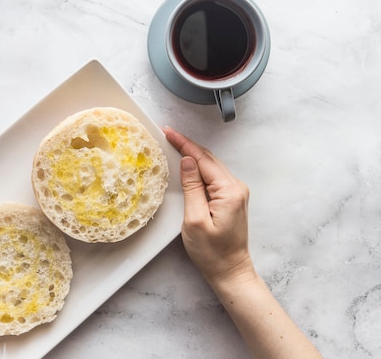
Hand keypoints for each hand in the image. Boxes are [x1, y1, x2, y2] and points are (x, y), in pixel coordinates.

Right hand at [164, 127, 322, 358]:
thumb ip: (192, 187)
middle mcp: (236, 187)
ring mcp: (236, 192)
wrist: (230, 271)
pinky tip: (187, 165)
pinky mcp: (231, 199)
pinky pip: (213, 176)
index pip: (202, 159)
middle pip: (208, 158)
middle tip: (167, 135)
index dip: (184, 144)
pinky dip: (199, 168)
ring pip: (211, 166)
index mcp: (229, 190)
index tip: (168, 132)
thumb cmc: (212, 252)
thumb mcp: (195, 219)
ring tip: (173, 145)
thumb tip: (187, 161)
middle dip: (187, 146)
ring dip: (192, 155)